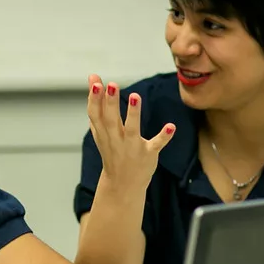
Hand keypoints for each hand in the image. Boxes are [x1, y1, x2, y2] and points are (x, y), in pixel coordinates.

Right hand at [86, 74, 175, 190]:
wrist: (122, 184)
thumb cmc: (112, 151)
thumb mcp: (100, 130)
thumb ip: (97, 105)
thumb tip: (93, 79)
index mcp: (104, 133)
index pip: (96, 114)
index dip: (94, 98)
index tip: (95, 81)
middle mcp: (116, 140)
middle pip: (111, 120)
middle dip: (110, 103)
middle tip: (111, 85)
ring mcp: (132, 148)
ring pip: (132, 130)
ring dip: (133, 114)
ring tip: (135, 96)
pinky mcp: (148, 154)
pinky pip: (156, 145)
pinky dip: (163, 136)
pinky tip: (171, 126)